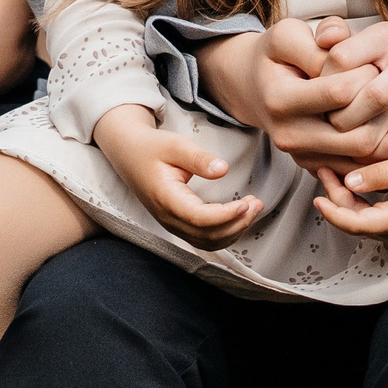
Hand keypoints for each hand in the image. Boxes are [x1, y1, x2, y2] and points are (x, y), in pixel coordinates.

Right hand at [92, 107, 263, 250]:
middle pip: (206, 235)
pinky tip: (240, 217)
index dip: (226, 215)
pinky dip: (225, 233)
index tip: (247, 202)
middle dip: (236, 223)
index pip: (199, 218)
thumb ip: (199, 158)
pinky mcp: (178, 223)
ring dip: (234, 230)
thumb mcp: (175, 145)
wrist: (130, 155)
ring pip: (207, 242)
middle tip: (257, 203)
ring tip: (254, 208)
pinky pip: (203, 239)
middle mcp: (167, 217)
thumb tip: (223, 169)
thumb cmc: (152, 148)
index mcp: (166, 198)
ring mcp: (171, 223)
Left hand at [312, 122, 387, 245]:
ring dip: (347, 197)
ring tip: (332, 171)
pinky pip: (374, 214)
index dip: (332, 211)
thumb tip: (348, 180)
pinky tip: (352, 179)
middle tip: (322, 169)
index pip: (354, 224)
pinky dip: (360, 198)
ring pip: (363, 217)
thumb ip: (378, 174)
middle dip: (336, 197)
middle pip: (356, 220)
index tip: (317, 196)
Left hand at [315, 19, 387, 160]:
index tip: (319, 97)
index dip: (322, 85)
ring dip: (367, 152)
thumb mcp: (350, 45)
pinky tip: (373, 156)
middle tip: (333, 129)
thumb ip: (329, 34)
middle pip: (375, 97)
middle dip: (345, 121)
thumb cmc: (371, 67)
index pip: (342, 59)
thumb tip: (327, 38)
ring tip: (351, 148)